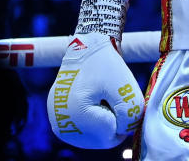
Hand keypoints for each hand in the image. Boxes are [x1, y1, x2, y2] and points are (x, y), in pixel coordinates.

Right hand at [47, 32, 144, 148]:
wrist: (84, 49)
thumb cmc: (106, 65)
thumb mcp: (125, 87)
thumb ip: (130, 114)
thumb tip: (122, 132)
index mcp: (78, 115)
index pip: (112, 135)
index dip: (121, 116)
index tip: (114, 95)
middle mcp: (62, 125)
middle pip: (102, 140)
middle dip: (113, 121)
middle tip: (108, 96)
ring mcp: (58, 125)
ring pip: (94, 138)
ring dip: (103, 123)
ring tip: (99, 99)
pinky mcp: (58, 123)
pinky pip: (85, 134)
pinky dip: (93, 123)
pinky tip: (92, 104)